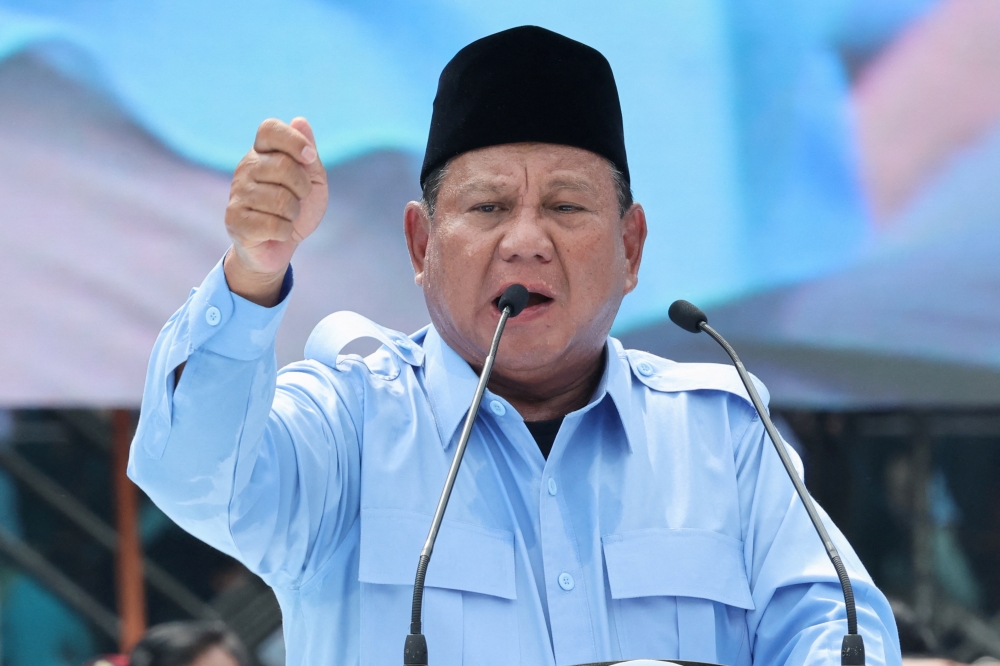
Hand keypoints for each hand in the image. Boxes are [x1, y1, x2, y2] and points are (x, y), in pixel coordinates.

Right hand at [223, 117, 327, 304]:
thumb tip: (300, 121)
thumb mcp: (312, 181)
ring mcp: (237, 193)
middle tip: (298, 199)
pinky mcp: (234, 219)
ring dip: (293, 213)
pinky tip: (276, 232)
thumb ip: (308, 155)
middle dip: (302, 187)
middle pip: (283, 165)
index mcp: (263, 153)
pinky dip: (284, 231)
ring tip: (286, 216)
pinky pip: (273, 224)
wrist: (280, 246)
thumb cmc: (297, 209)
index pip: (269, 129)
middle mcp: (246, 168)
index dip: (294, 140)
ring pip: (280, 199)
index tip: (310, 158)